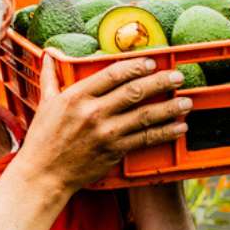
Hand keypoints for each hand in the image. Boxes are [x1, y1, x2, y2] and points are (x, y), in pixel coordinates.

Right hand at [19, 50, 188, 193]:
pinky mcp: (114, 151)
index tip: (151, 62)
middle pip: (134, 91)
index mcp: (76, 96)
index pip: (112, 74)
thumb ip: (50, 77)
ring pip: (145, 115)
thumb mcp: (45, 104)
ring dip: (170, 107)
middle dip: (160, 81)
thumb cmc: (42, 139)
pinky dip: (165, 132)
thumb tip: (49, 54)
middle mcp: (93, 112)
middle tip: (178, 77)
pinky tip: (179, 127)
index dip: (135, 66)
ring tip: (187, 101)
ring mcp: (106, 133)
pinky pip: (145, 139)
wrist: (43, 174)